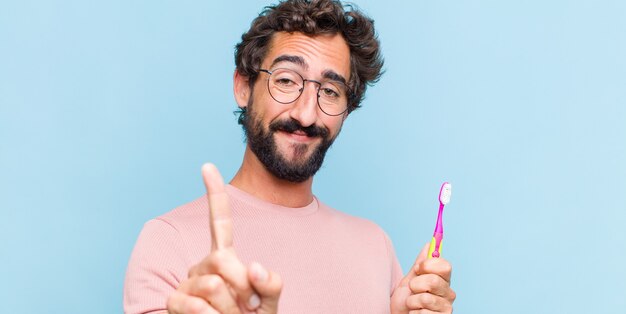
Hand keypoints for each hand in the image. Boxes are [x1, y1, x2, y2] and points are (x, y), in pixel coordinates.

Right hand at [167, 163, 281, 313]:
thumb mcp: (269, 301)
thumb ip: (271, 284)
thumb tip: (254, 266)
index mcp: (225, 257)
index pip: (220, 222)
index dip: (214, 194)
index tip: (207, 165)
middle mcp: (203, 265)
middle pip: (223, 259)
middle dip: (242, 284)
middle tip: (249, 306)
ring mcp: (188, 283)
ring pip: (214, 284)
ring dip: (230, 308)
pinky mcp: (175, 302)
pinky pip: (196, 305)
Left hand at [390, 243, 455, 313]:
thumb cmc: (405, 299)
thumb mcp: (410, 278)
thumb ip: (420, 263)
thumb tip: (429, 244)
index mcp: (443, 280)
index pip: (445, 266)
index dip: (428, 265)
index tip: (417, 268)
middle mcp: (448, 293)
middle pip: (433, 281)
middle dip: (415, 284)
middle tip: (412, 290)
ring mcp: (446, 308)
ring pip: (425, 298)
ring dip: (412, 301)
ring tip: (412, 304)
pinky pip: (423, 313)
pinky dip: (413, 313)